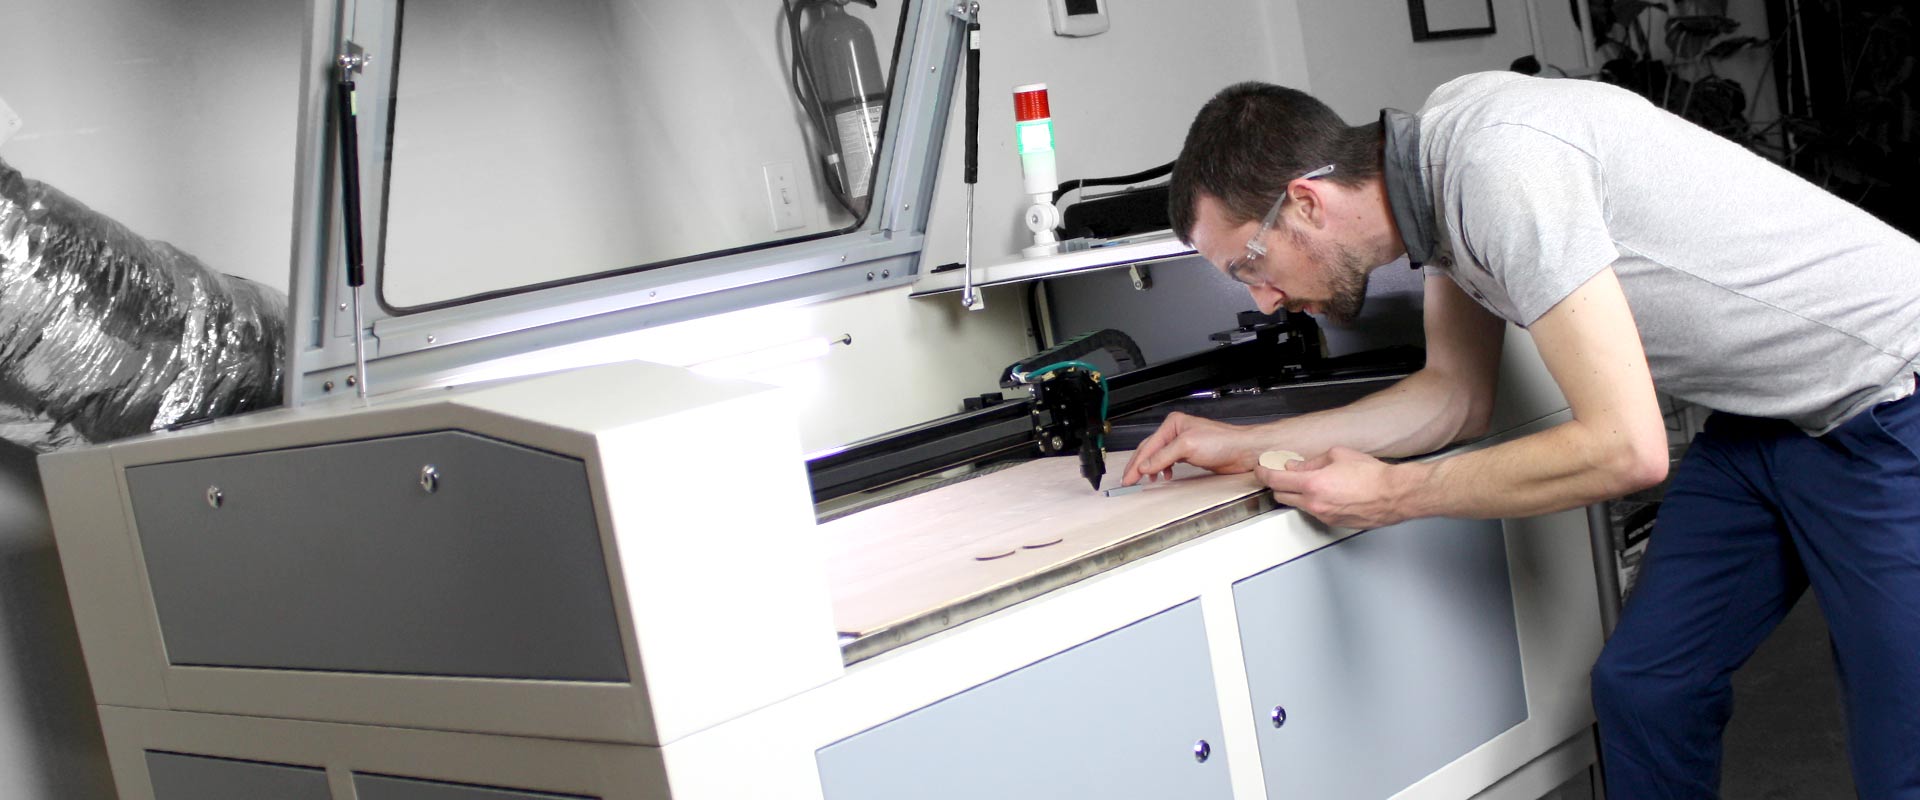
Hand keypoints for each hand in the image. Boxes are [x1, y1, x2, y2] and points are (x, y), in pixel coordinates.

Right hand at [1120, 412, 1257, 485]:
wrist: (1242, 451)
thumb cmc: (1222, 441)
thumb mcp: (1187, 446)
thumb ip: (1163, 456)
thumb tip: (1144, 466)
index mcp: (1173, 424)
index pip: (1148, 445)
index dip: (1136, 463)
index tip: (1128, 478)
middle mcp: (1176, 432)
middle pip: (1150, 450)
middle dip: (1139, 466)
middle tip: (1129, 481)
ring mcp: (1183, 444)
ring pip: (1158, 457)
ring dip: (1150, 469)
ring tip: (1144, 481)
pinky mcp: (1191, 455)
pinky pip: (1169, 462)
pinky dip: (1163, 470)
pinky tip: (1165, 476)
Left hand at [1257, 447, 1417, 528]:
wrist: (1393, 495)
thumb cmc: (1372, 475)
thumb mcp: (1338, 455)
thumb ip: (1312, 462)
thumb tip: (1297, 466)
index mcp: (1312, 485)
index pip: (1275, 481)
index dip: (1263, 473)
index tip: (1260, 469)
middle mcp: (1315, 504)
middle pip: (1281, 496)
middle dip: (1279, 485)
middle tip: (1284, 474)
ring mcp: (1323, 516)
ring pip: (1298, 505)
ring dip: (1298, 494)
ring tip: (1313, 482)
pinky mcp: (1333, 523)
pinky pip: (1315, 512)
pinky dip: (1314, 502)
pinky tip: (1327, 492)